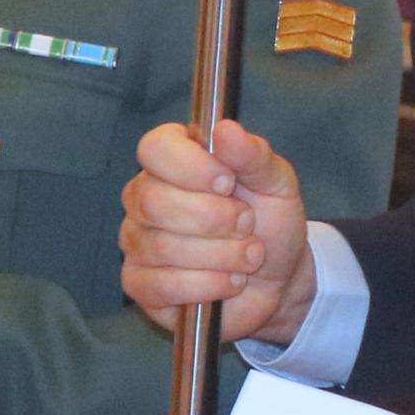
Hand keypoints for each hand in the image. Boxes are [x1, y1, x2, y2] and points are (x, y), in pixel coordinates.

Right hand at [121, 115, 312, 344]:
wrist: (277, 278)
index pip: (155, 148)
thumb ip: (253, 155)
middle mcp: (145, 197)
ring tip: (249, 256)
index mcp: (173, 160)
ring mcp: (137, 241)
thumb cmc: (270, 222)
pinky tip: (230, 282)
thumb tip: (224, 129)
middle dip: (214, 219)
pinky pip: (160, 285)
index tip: (228, 182)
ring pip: (163, 247)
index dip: (191, 166)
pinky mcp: (139, 284)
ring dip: (221, 256)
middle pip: (155, 202)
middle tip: (248, 224)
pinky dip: (207, 285)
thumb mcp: (276, 182)